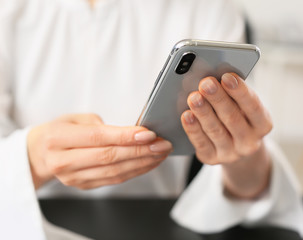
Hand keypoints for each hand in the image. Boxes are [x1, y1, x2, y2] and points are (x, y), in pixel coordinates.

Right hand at [27, 114, 171, 189]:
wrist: (41, 153)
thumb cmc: (60, 130)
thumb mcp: (73, 118)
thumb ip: (99, 125)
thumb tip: (130, 133)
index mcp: (58, 139)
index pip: (98, 138)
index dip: (125, 136)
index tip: (149, 133)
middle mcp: (63, 161)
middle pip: (110, 157)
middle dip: (141, 151)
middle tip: (163, 144)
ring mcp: (73, 178)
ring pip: (115, 172)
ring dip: (142, 163)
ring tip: (161, 153)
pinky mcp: (84, 186)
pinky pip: (114, 179)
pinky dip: (135, 171)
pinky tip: (149, 162)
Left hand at [181, 73, 271, 198]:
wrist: (235, 146)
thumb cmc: (238, 116)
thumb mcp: (243, 106)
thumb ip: (233, 93)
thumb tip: (214, 76)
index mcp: (263, 124)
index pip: (253, 107)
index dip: (240, 91)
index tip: (227, 76)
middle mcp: (250, 142)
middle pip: (232, 118)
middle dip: (218, 99)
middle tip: (206, 83)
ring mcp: (231, 154)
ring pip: (216, 131)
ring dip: (203, 112)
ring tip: (194, 97)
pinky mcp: (212, 159)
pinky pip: (201, 143)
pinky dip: (193, 129)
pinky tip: (187, 115)